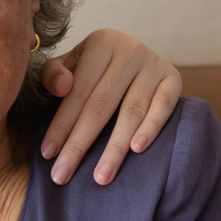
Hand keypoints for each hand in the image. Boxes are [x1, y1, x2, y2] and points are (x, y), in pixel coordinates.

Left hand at [40, 28, 181, 184]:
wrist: (131, 55)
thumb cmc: (91, 68)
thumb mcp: (68, 65)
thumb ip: (53, 75)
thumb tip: (62, 87)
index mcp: (101, 44)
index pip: (77, 93)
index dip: (61, 125)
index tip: (47, 155)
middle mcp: (130, 50)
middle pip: (101, 106)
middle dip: (79, 145)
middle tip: (63, 176)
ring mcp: (154, 64)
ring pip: (131, 111)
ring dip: (115, 148)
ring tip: (101, 177)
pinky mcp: (173, 79)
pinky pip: (164, 106)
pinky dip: (151, 128)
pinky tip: (136, 149)